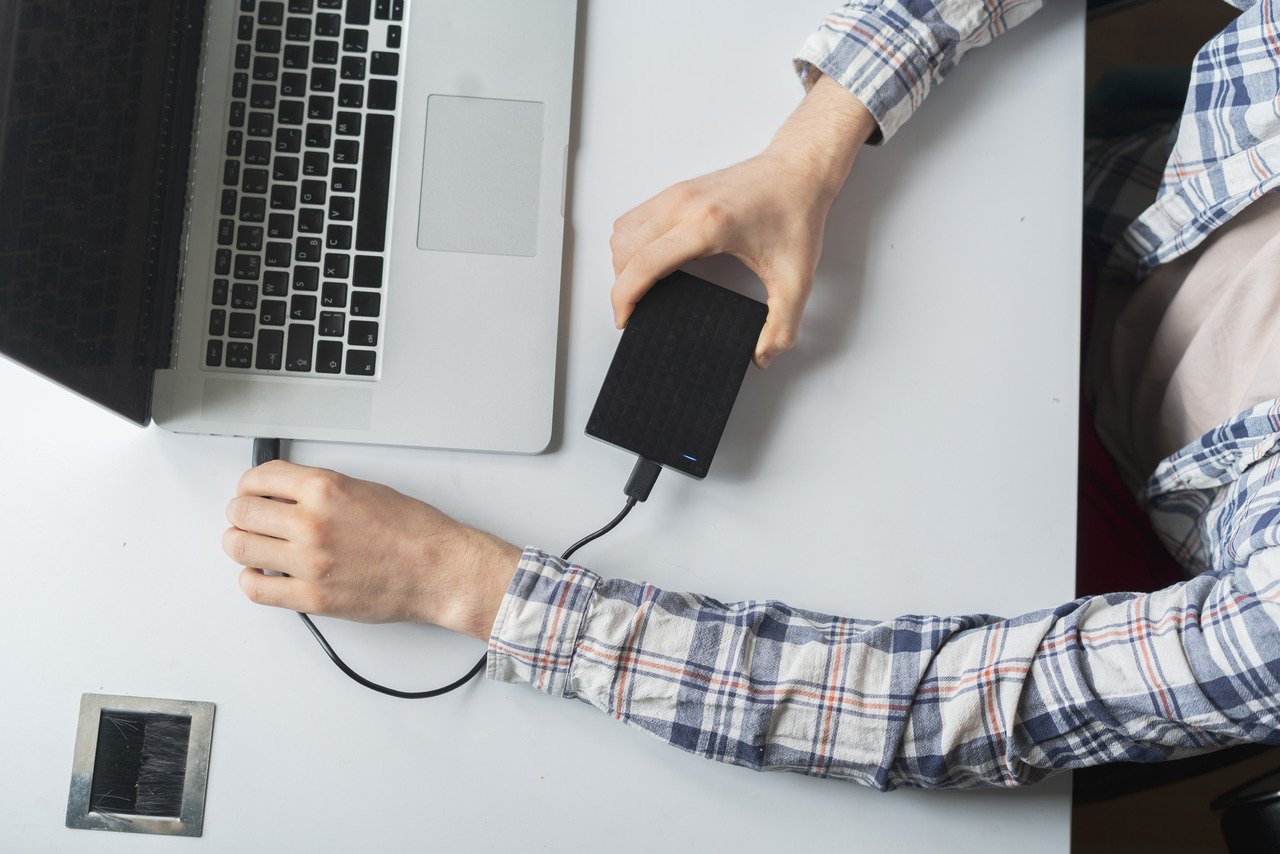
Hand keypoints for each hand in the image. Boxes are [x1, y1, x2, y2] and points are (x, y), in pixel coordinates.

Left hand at [222, 461, 521, 639]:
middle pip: (241, 511)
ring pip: (239, 547)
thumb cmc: (415, 532)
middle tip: (250, 516)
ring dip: (242, 543)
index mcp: (325, 489)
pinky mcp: (312, 598)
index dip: (250, 484)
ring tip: (255, 544)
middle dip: (242, 512)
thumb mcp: (365, 489)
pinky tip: (262, 572)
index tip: (252, 490)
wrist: (440, 570)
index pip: (259, 478)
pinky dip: (251, 579)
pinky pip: (256, 588)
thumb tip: (285, 493)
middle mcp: (312, 524)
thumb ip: (320, 490)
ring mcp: (309, 563)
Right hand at [610, 74, 876, 368]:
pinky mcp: (677, 190)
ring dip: (622, 263)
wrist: (799, 169)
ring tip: (639, 289)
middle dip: (621, 286)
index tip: (625, 319)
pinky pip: (634, 217)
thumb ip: (783, 324)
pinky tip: (649, 262)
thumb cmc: (796, 213)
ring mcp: (677, 194)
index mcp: (708, 226)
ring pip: (623, 231)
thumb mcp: (797, 277)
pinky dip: (630, 243)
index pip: (644, 263)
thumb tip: (763, 357)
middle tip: (635, 312)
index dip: (624, 297)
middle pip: (624, 249)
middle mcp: (685, 205)